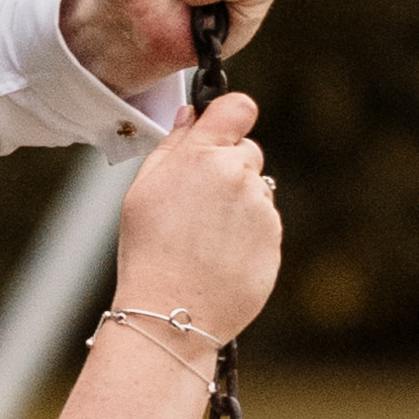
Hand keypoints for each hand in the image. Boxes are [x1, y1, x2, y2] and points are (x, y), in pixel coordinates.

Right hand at [112, 85, 280, 345]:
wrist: (174, 311)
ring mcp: (261, 208)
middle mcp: (238, 175)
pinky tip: (220, 256)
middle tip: (198, 202)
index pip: (238, 107)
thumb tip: (191, 116)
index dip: (230, 116)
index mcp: (203, 155)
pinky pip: (264, 225)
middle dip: (229, 167)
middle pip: (247, 151)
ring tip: (205, 238)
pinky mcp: (274, 239)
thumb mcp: (143, 190)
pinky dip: (248, 235)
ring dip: (239, 204)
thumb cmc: (149, 251)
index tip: (221, 129)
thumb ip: (172, 145)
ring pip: (256, 191)